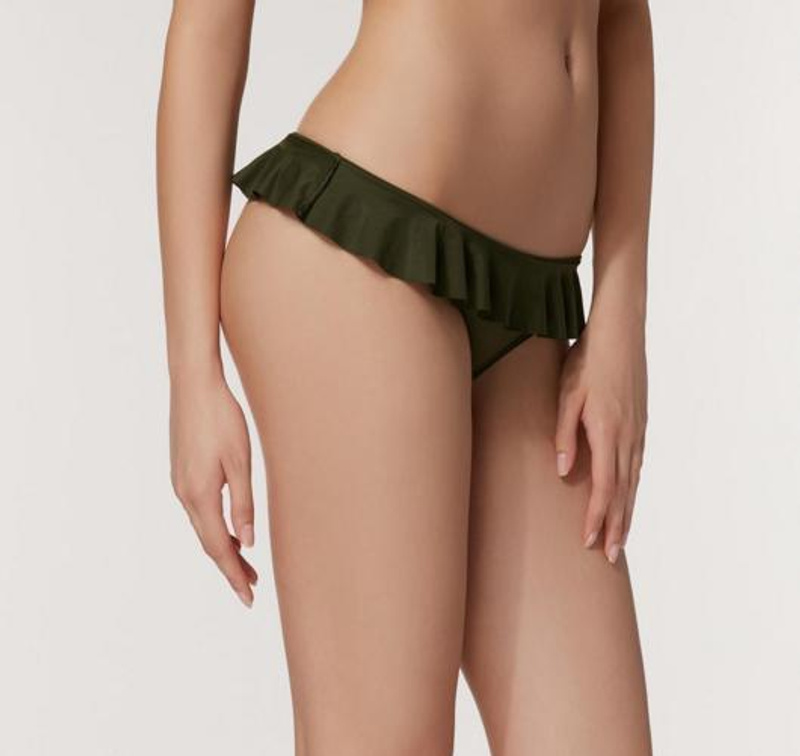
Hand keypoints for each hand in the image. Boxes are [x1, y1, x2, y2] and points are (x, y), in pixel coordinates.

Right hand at [169, 371, 257, 605]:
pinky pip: (198, 510)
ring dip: (223, 546)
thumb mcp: (240, 462)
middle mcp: (184, 494)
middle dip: (230, 566)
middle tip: (252, 586)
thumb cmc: (222, 419)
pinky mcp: (181, 472)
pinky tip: (227, 527)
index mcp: (200, 495)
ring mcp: (180, 483)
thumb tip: (246, 542)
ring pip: (202, 527)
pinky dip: (214, 526)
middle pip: (208, 541)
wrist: (194, 385)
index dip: (234, 574)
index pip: (218, 547)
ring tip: (245, 560)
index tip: (249, 596)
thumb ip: (243, 504)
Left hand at [554, 315, 647, 562]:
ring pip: (633, 482)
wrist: (621, 333)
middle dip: (615, 526)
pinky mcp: (640, 424)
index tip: (588, 541)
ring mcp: (638, 431)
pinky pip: (637, 466)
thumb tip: (563, 470)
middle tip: (609, 556)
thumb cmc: (588, 361)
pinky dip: (633, 489)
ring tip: (620, 538)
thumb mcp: (567, 395)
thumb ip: (563, 433)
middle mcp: (628, 437)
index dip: (596, 516)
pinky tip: (629, 497)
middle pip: (623, 492)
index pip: (603, 486)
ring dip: (626, 512)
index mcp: (607, 432)